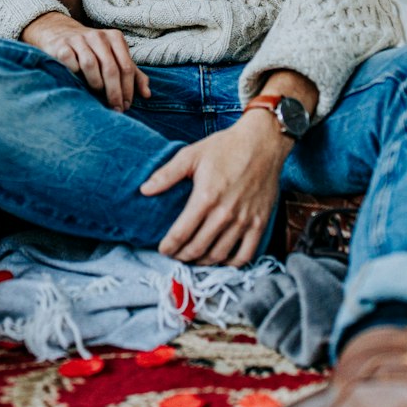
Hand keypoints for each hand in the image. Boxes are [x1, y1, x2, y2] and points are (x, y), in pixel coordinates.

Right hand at [24, 12, 149, 111]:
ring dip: (96, 83)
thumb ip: (132, 74)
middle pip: (111, 68)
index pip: (126, 67)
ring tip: (97, 93)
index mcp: (115, 38)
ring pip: (91, 65)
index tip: (126, 106)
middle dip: (114, 92)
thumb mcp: (115, 57)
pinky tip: (76, 80)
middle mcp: (98, 36)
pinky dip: (75, 73)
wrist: (59, 32)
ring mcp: (78, 40)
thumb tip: (147, 94)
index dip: (128, 89)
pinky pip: (70, 62)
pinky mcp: (62, 45)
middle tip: (115, 109)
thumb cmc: (92, 50)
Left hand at [143, 116, 290, 266]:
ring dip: (203, 263)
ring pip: (219, 255)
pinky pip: (246, 255)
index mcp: (205, 197)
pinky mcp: (260, 223)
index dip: (168, 246)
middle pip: (198, 248)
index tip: (163, 249)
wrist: (262, 142)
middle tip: (175, 255)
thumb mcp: (191, 154)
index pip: (181, 234)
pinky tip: (221, 259)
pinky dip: (231, 264)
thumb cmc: (225, 147)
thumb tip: (144, 190)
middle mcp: (225, 214)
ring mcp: (244, 221)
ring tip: (193, 259)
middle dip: (182, 257)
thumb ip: (166, 174)